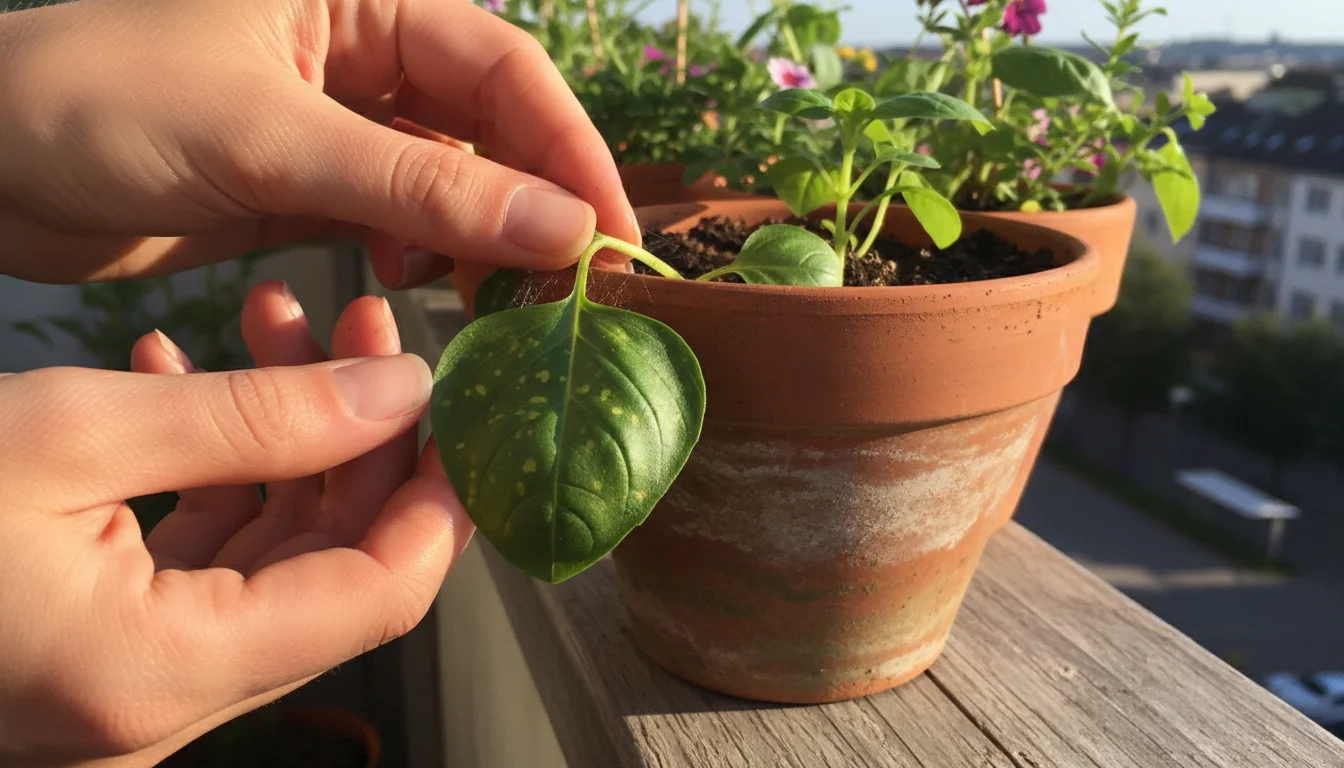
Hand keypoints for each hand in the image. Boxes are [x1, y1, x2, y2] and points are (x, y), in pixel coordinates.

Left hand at [0, 0, 638, 288]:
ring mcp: (336, 122)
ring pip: (447, 181)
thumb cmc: (101, 103)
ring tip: (489, 296)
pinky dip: (415, 255)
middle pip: (487, 127)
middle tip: (564, 289)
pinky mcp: (308, 185)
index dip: (567, 151)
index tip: (610, 238)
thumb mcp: (273, 137)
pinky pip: (395, 219)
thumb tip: (562, 229)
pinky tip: (407, 282)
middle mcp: (360, 50)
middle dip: (528, 204)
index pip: (503, 69)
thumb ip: (422, 183)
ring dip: (474, 239)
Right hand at [0, 282, 472, 766]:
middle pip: (329, 572)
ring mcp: (127, 686)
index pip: (378, 596)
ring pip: (265, 559)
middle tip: (357, 324)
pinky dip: (208, 475)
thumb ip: (252, 419)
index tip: (454, 402)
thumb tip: (396, 393)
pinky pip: (192, 562)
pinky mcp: (92, 650)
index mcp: (162, 675)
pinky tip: (183, 378)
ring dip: (282, 440)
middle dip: (356, 441)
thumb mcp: (68, 434)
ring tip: (273, 320)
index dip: (436, 497)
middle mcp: (159, 707)